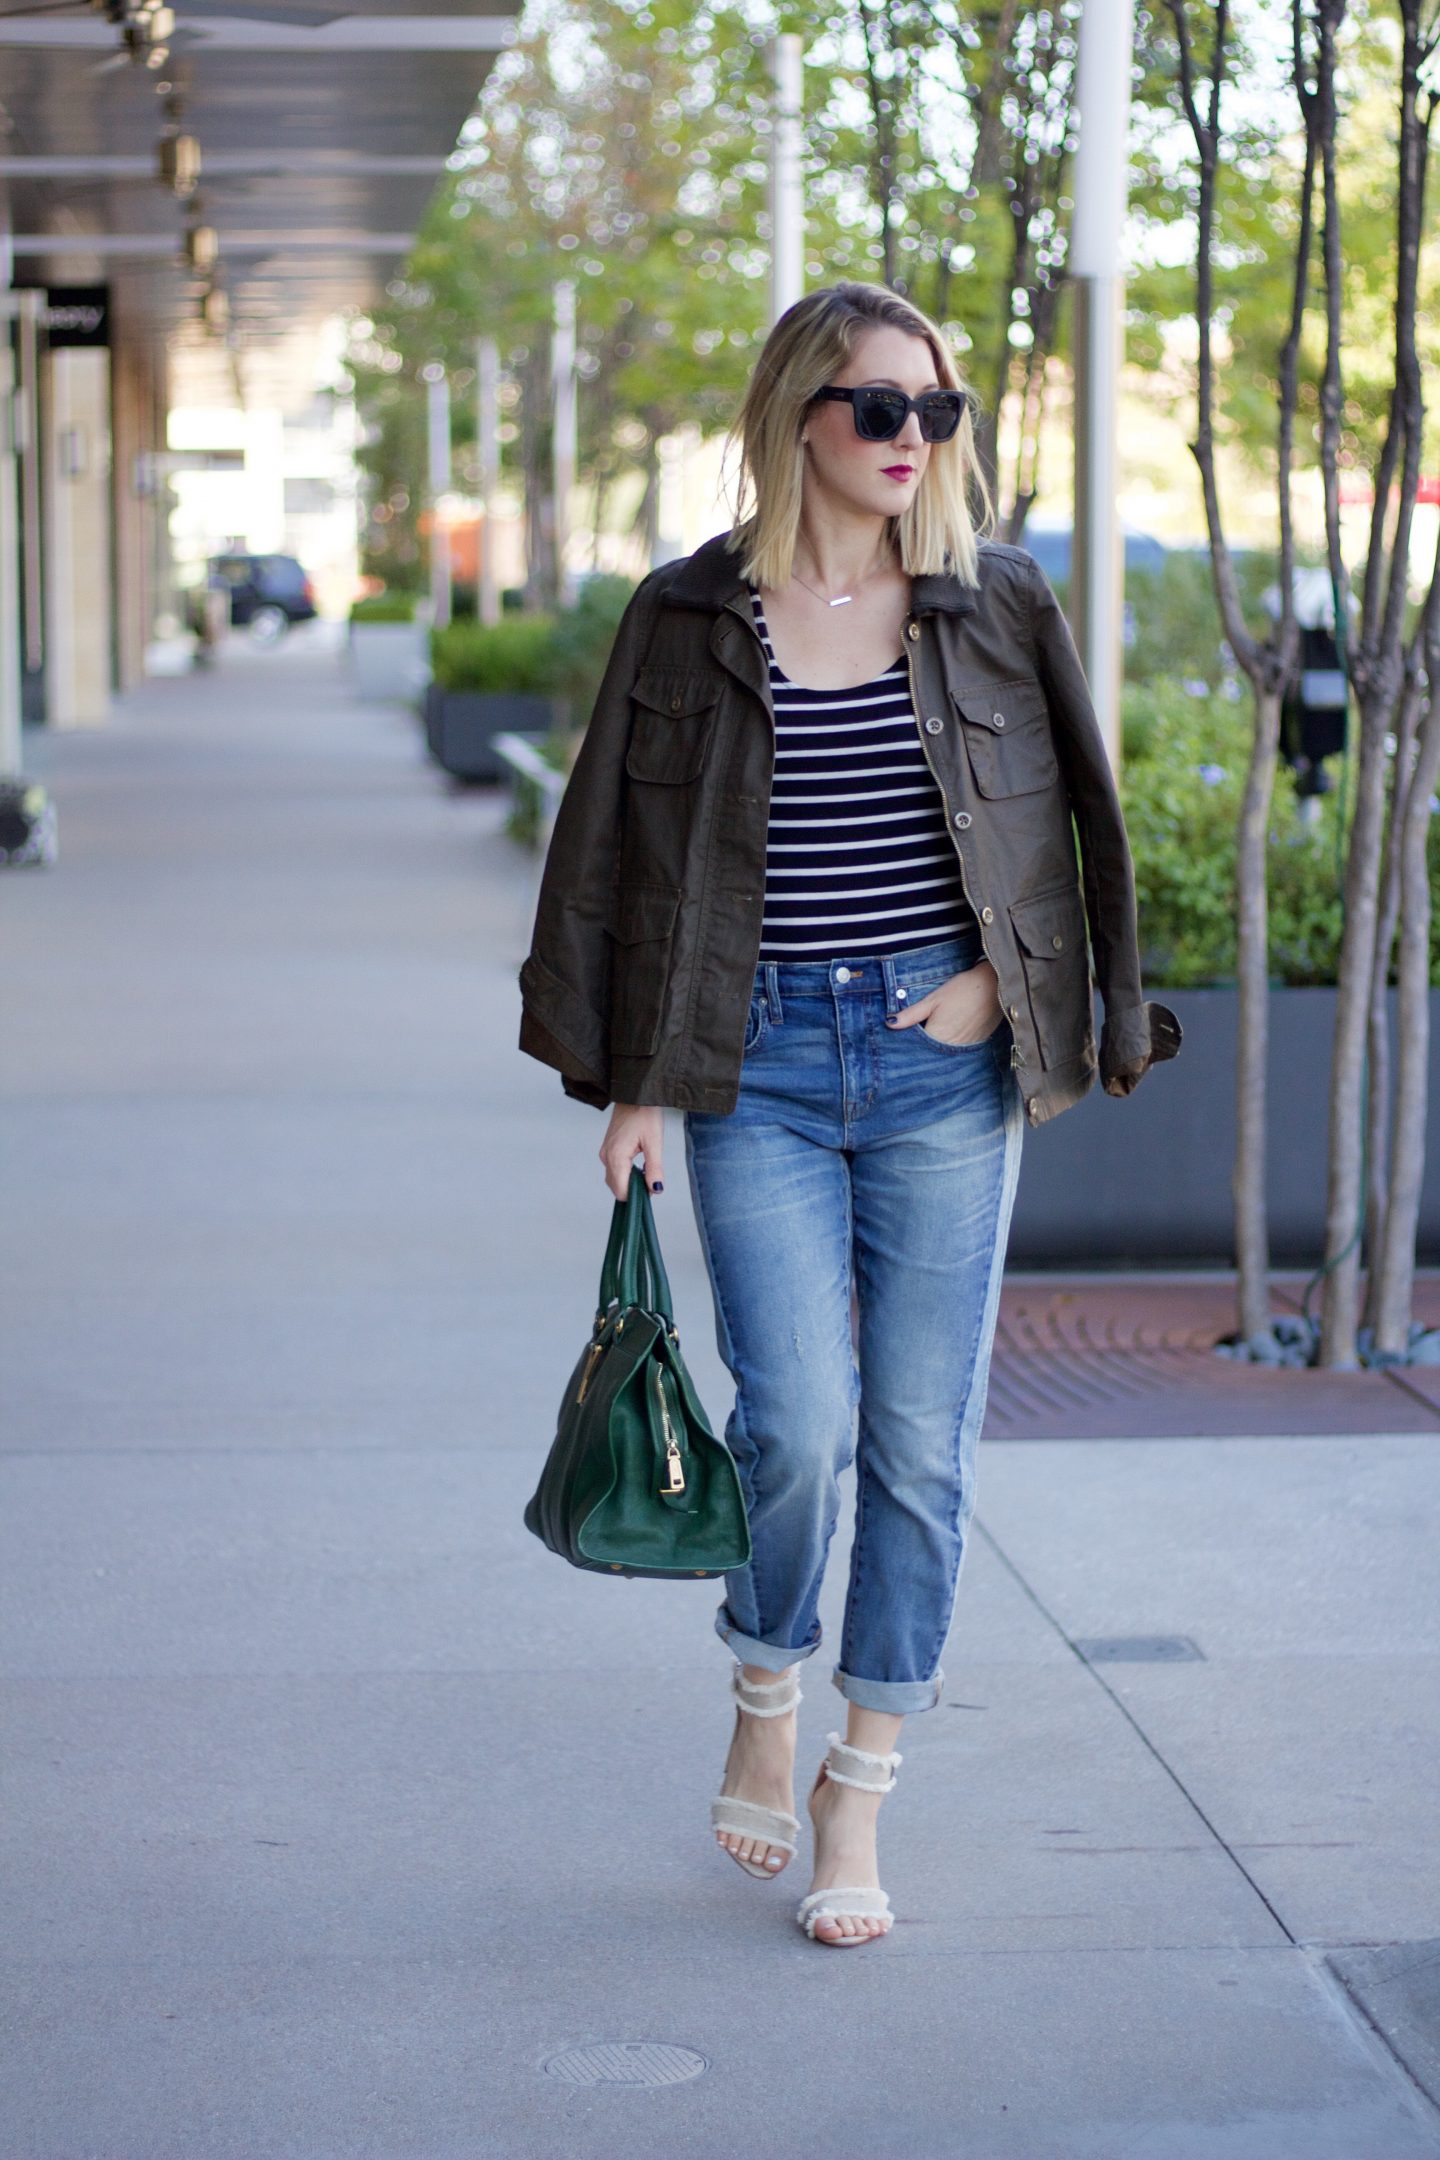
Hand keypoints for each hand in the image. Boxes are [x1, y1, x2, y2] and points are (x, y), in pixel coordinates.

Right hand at [601, 1103, 664, 1201]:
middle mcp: (606, 1156)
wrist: (634, 1094)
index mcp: (616, 1156)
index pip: (621, 1190)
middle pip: (616, 1187)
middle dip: (633, 1189)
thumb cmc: (645, 1114)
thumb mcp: (655, 1142)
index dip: (636, 1195)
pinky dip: (625, 1173)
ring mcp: (605, 1152)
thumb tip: (656, 1190)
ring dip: (629, 1181)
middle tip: (651, 1178)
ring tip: (646, 1169)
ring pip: (614, 1179)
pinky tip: (638, 1164)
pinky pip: (613, 1169)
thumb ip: (654, 1168)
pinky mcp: (607, 1148)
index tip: (651, 1188)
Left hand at [886, 959, 1002, 1045]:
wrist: (992, 985)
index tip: (903, 1044)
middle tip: (919, 1039)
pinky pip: (961, 1050)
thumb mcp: (933, 999)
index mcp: (938, 1036)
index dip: (910, 1047)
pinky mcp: (978, 1043)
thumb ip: (911, 1014)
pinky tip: (952, 1034)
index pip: (918, 1050)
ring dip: (939, 1049)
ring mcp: (966, 1046)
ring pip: (947, 1054)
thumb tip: (890, 1023)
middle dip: (924, 1050)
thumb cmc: (961, 989)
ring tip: (938, 1035)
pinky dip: (953, 1045)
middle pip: (932, 1054)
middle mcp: (952, 1046)